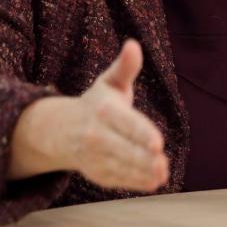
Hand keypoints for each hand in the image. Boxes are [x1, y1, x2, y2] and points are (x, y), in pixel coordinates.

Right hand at [9, 39, 168, 191]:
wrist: (63, 130)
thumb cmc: (97, 103)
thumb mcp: (110, 82)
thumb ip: (125, 67)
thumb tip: (133, 44)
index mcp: (103, 110)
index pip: (126, 124)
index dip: (142, 134)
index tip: (158, 143)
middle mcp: (96, 135)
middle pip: (123, 149)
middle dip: (143, 158)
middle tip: (163, 162)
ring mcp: (95, 157)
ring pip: (121, 167)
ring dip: (142, 172)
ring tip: (162, 174)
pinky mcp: (98, 173)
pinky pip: (117, 180)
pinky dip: (134, 182)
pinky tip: (153, 182)